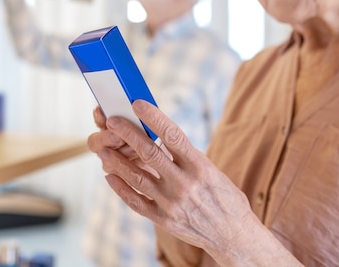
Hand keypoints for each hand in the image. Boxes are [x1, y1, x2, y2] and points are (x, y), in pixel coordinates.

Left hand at [89, 100, 300, 265]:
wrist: (234, 235)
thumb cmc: (225, 198)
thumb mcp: (213, 171)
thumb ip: (188, 157)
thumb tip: (162, 137)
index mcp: (200, 167)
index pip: (173, 135)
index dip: (154, 118)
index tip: (138, 103)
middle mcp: (185, 184)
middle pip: (149, 153)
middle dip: (128, 134)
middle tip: (112, 120)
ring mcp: (172, 203)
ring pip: (138, 177)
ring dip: (117, 162)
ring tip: (103, 150)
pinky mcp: (164, 220)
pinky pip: (137, 202)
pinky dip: (121, 189)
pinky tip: (110, 177)